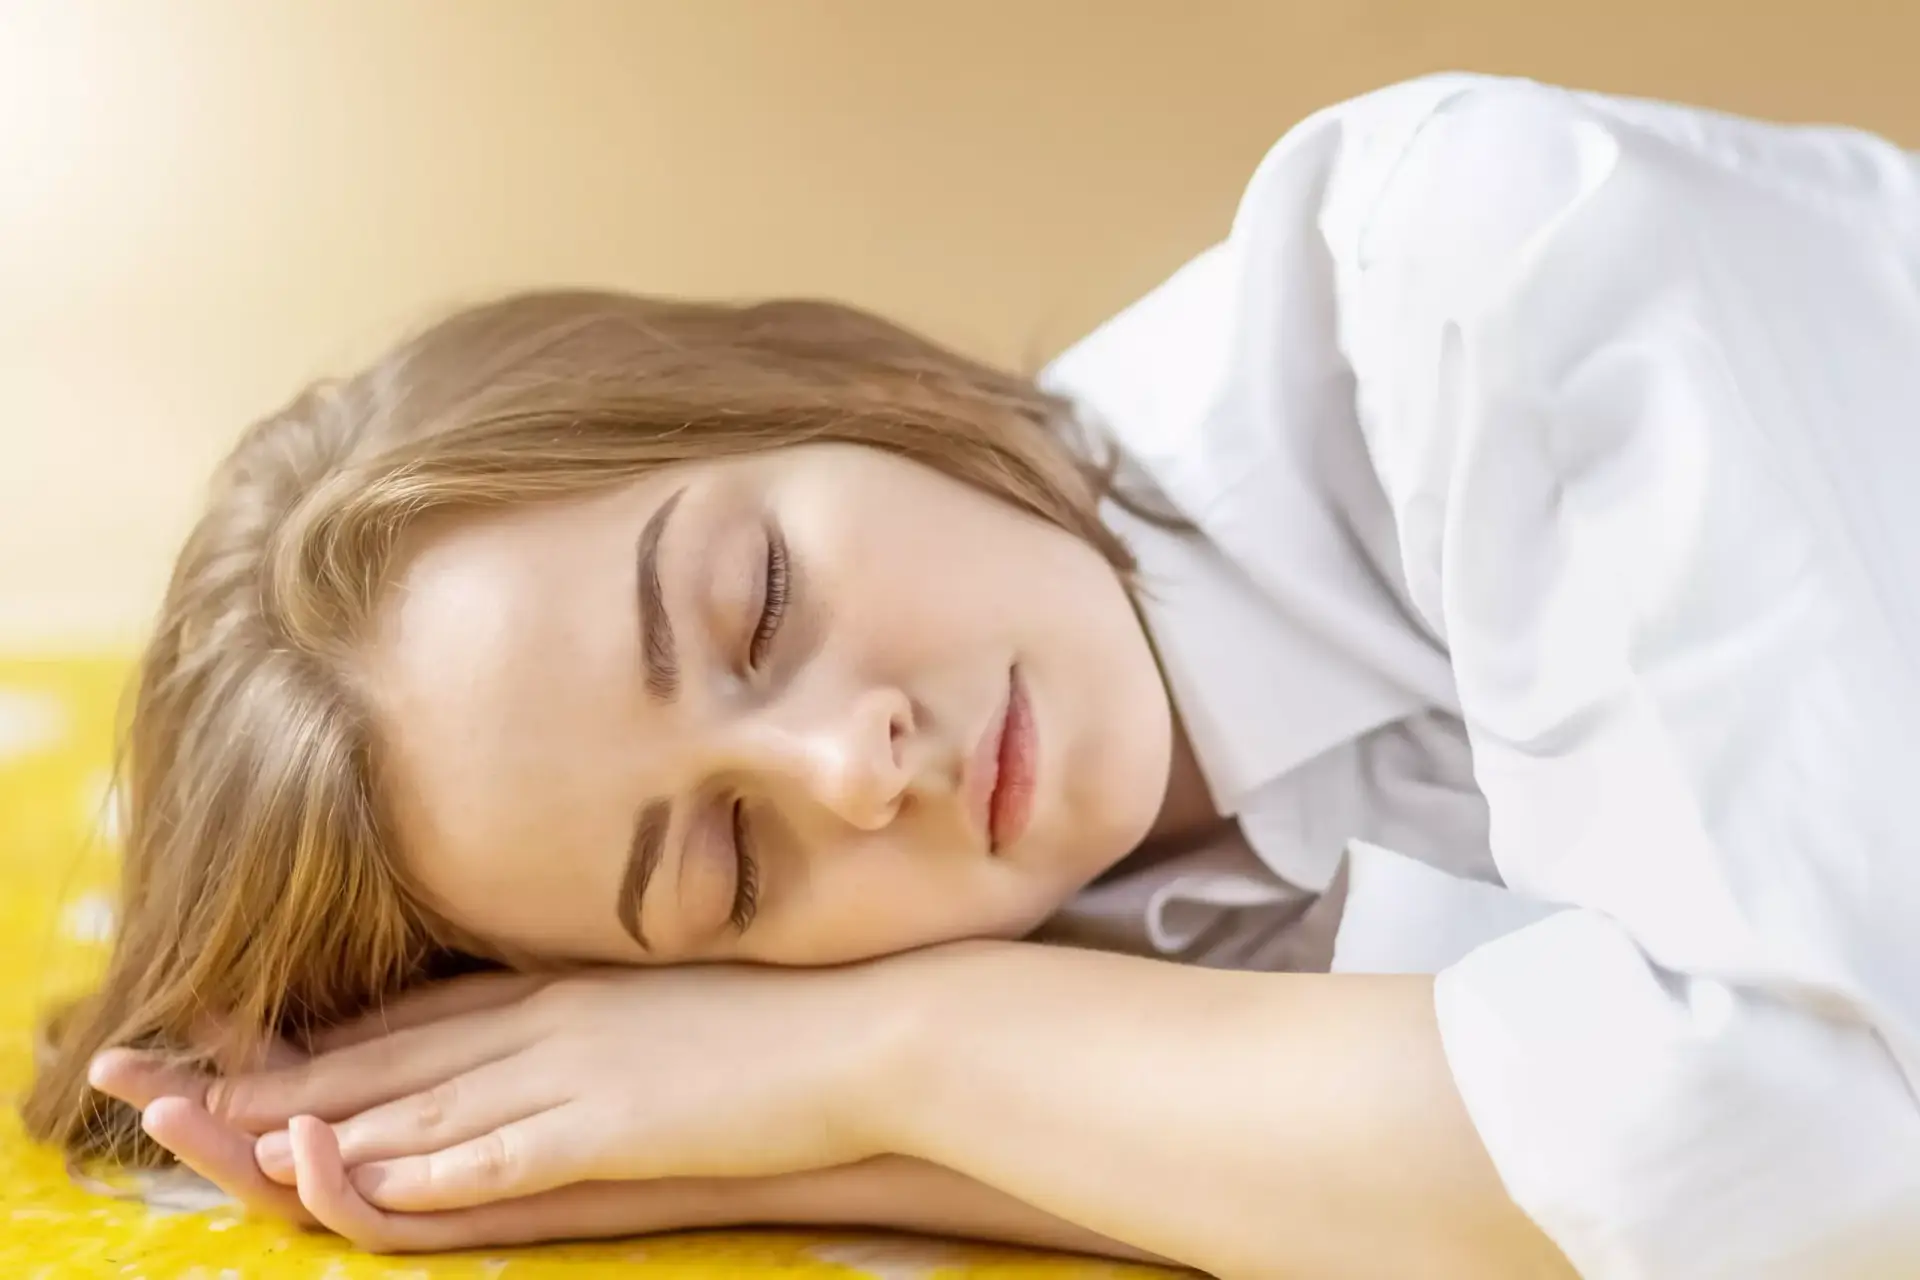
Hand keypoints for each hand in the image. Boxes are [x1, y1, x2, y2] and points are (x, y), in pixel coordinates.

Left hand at [93, 964, 899, 1214]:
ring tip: (229, 1142)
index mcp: (565, 988)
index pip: (418, 1013)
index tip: (244, 1039)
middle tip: (180, 1084)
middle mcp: (549, 1020)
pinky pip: (496, 1155)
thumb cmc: (786, 1017)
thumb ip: (602, 1015)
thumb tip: (563, 1027)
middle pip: (389, 1053)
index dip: (325, 1033)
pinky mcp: (612, 1127)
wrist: (873, 1026)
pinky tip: (362, 1183)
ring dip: (320, 1128)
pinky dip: (423, 1172)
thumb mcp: (673, 999)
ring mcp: (576, 1072)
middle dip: (279, 1073)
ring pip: (418, 1105)